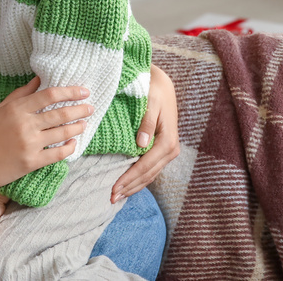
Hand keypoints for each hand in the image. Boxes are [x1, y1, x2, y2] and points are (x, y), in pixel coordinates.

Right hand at [0, 77, 92, 205]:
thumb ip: (20, 94)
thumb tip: (38, 80)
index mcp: (16, 108)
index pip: (50, 95)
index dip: (70, 92)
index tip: (83, 91)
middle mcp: (25, 124)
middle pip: (60, 113)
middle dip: (79, 109)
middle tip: (91, 106)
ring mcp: (29, 144)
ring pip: (61, 133)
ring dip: (77, 127)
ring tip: (84, 123)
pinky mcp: (31, 162)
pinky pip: (57, 154)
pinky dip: (68, 148)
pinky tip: (73, 143)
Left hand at [111, 64, 179, 202]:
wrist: (163, 85)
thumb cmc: (154, 91)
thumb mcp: (150, 102)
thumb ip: (146, 122)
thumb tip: (141, 145)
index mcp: (168, 140)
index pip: (145, 165)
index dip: (129, 178)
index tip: (114, 188)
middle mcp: (171, 149)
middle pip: (148, 174)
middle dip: (130, 187)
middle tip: (111, 198)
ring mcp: (168, 152)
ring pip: (150, 175)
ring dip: (134, 186)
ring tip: (117, 196)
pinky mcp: (163, 151)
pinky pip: (151, 169)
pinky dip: (139, 179)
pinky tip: (128, 186)